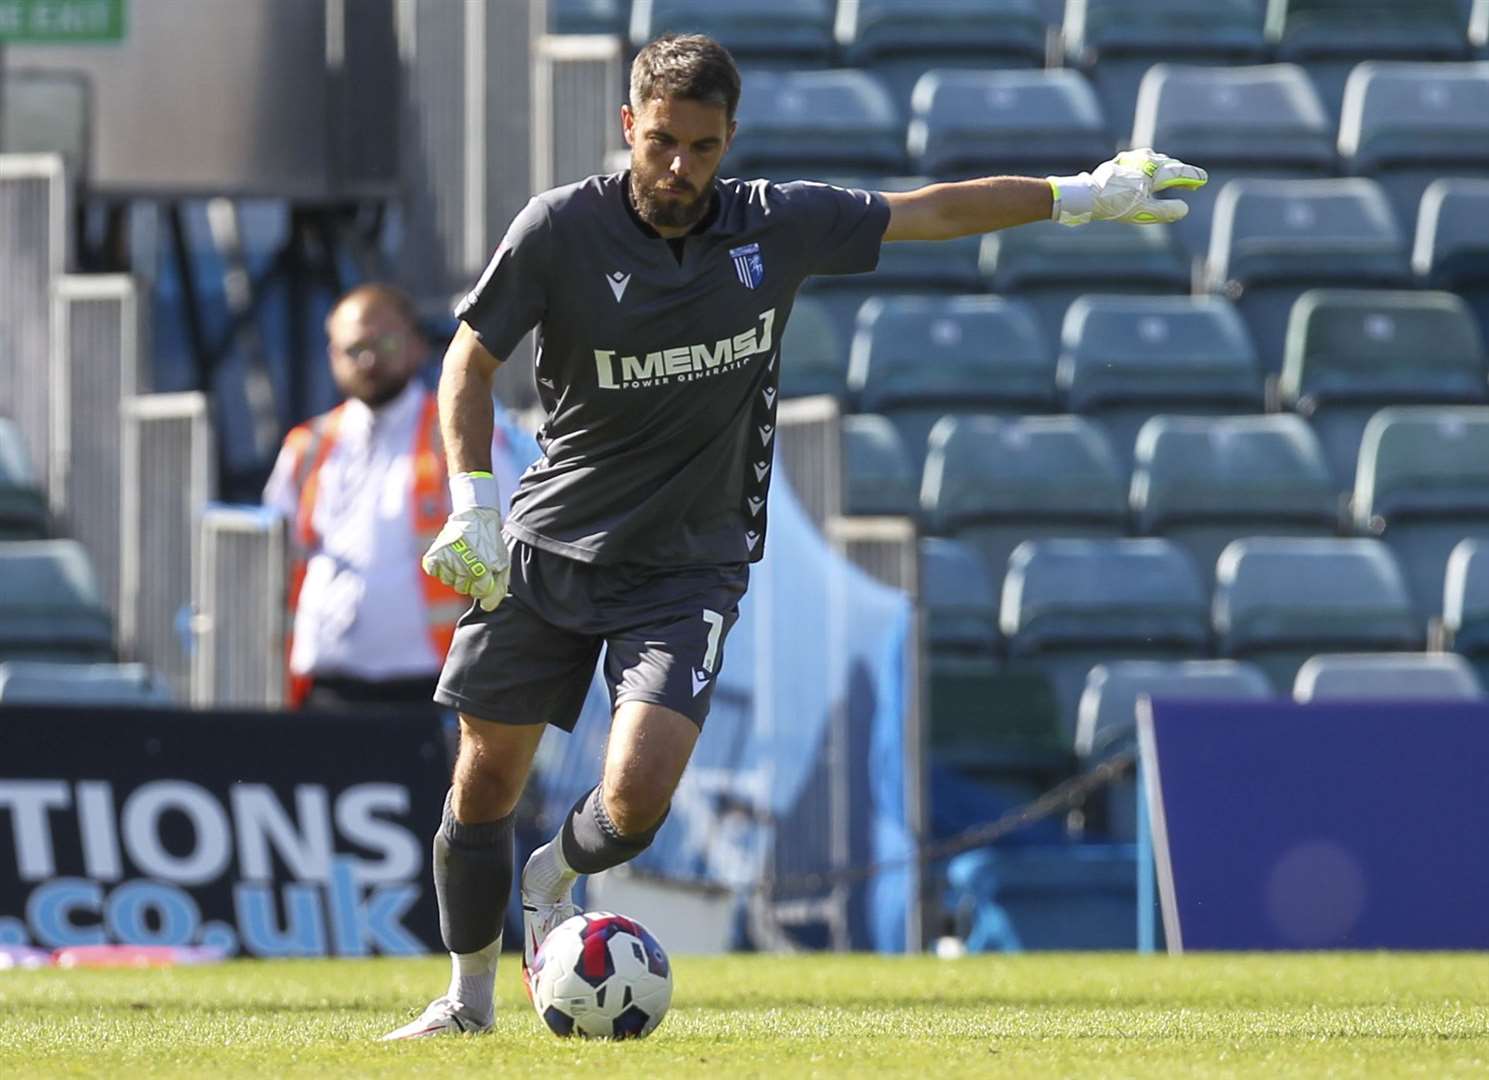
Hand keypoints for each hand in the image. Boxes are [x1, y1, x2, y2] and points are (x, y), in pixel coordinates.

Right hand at [420, 508, 509, 611]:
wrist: (475, 517)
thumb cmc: (490, 543)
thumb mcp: (502, 563)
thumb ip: (498, 587)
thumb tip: (487, 607)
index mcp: (482, 569)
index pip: (479, 593)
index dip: (483, 585)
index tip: (484, 573)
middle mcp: (463, 567)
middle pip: (463, 589)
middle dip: (469, 580)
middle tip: (473, 563)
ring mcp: (447, 561)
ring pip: (448, 581)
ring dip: (455, 573)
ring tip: (462, 557)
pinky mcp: (434, 555)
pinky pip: (434, 571)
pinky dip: (440, 566)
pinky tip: (449, 557)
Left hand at [1047, 148, 1206, 226]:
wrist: (1087, 196)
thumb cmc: (1115, 205)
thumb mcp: (1144, 212)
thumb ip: (1166, 210)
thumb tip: (1184, 208)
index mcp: (1154, 171)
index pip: (1179, 172)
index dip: (1192, 176)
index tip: (1203, 179)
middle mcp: (1145, 159)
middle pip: (1169, 164)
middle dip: (1180, 173)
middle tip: (1191, 183)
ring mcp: (1132, 158)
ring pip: (1155, 160)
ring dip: (1165, 168)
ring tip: (1171, 177)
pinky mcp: (1120, 162)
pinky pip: (1141, 161)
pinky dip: (1149, 166)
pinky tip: (1147, 172)